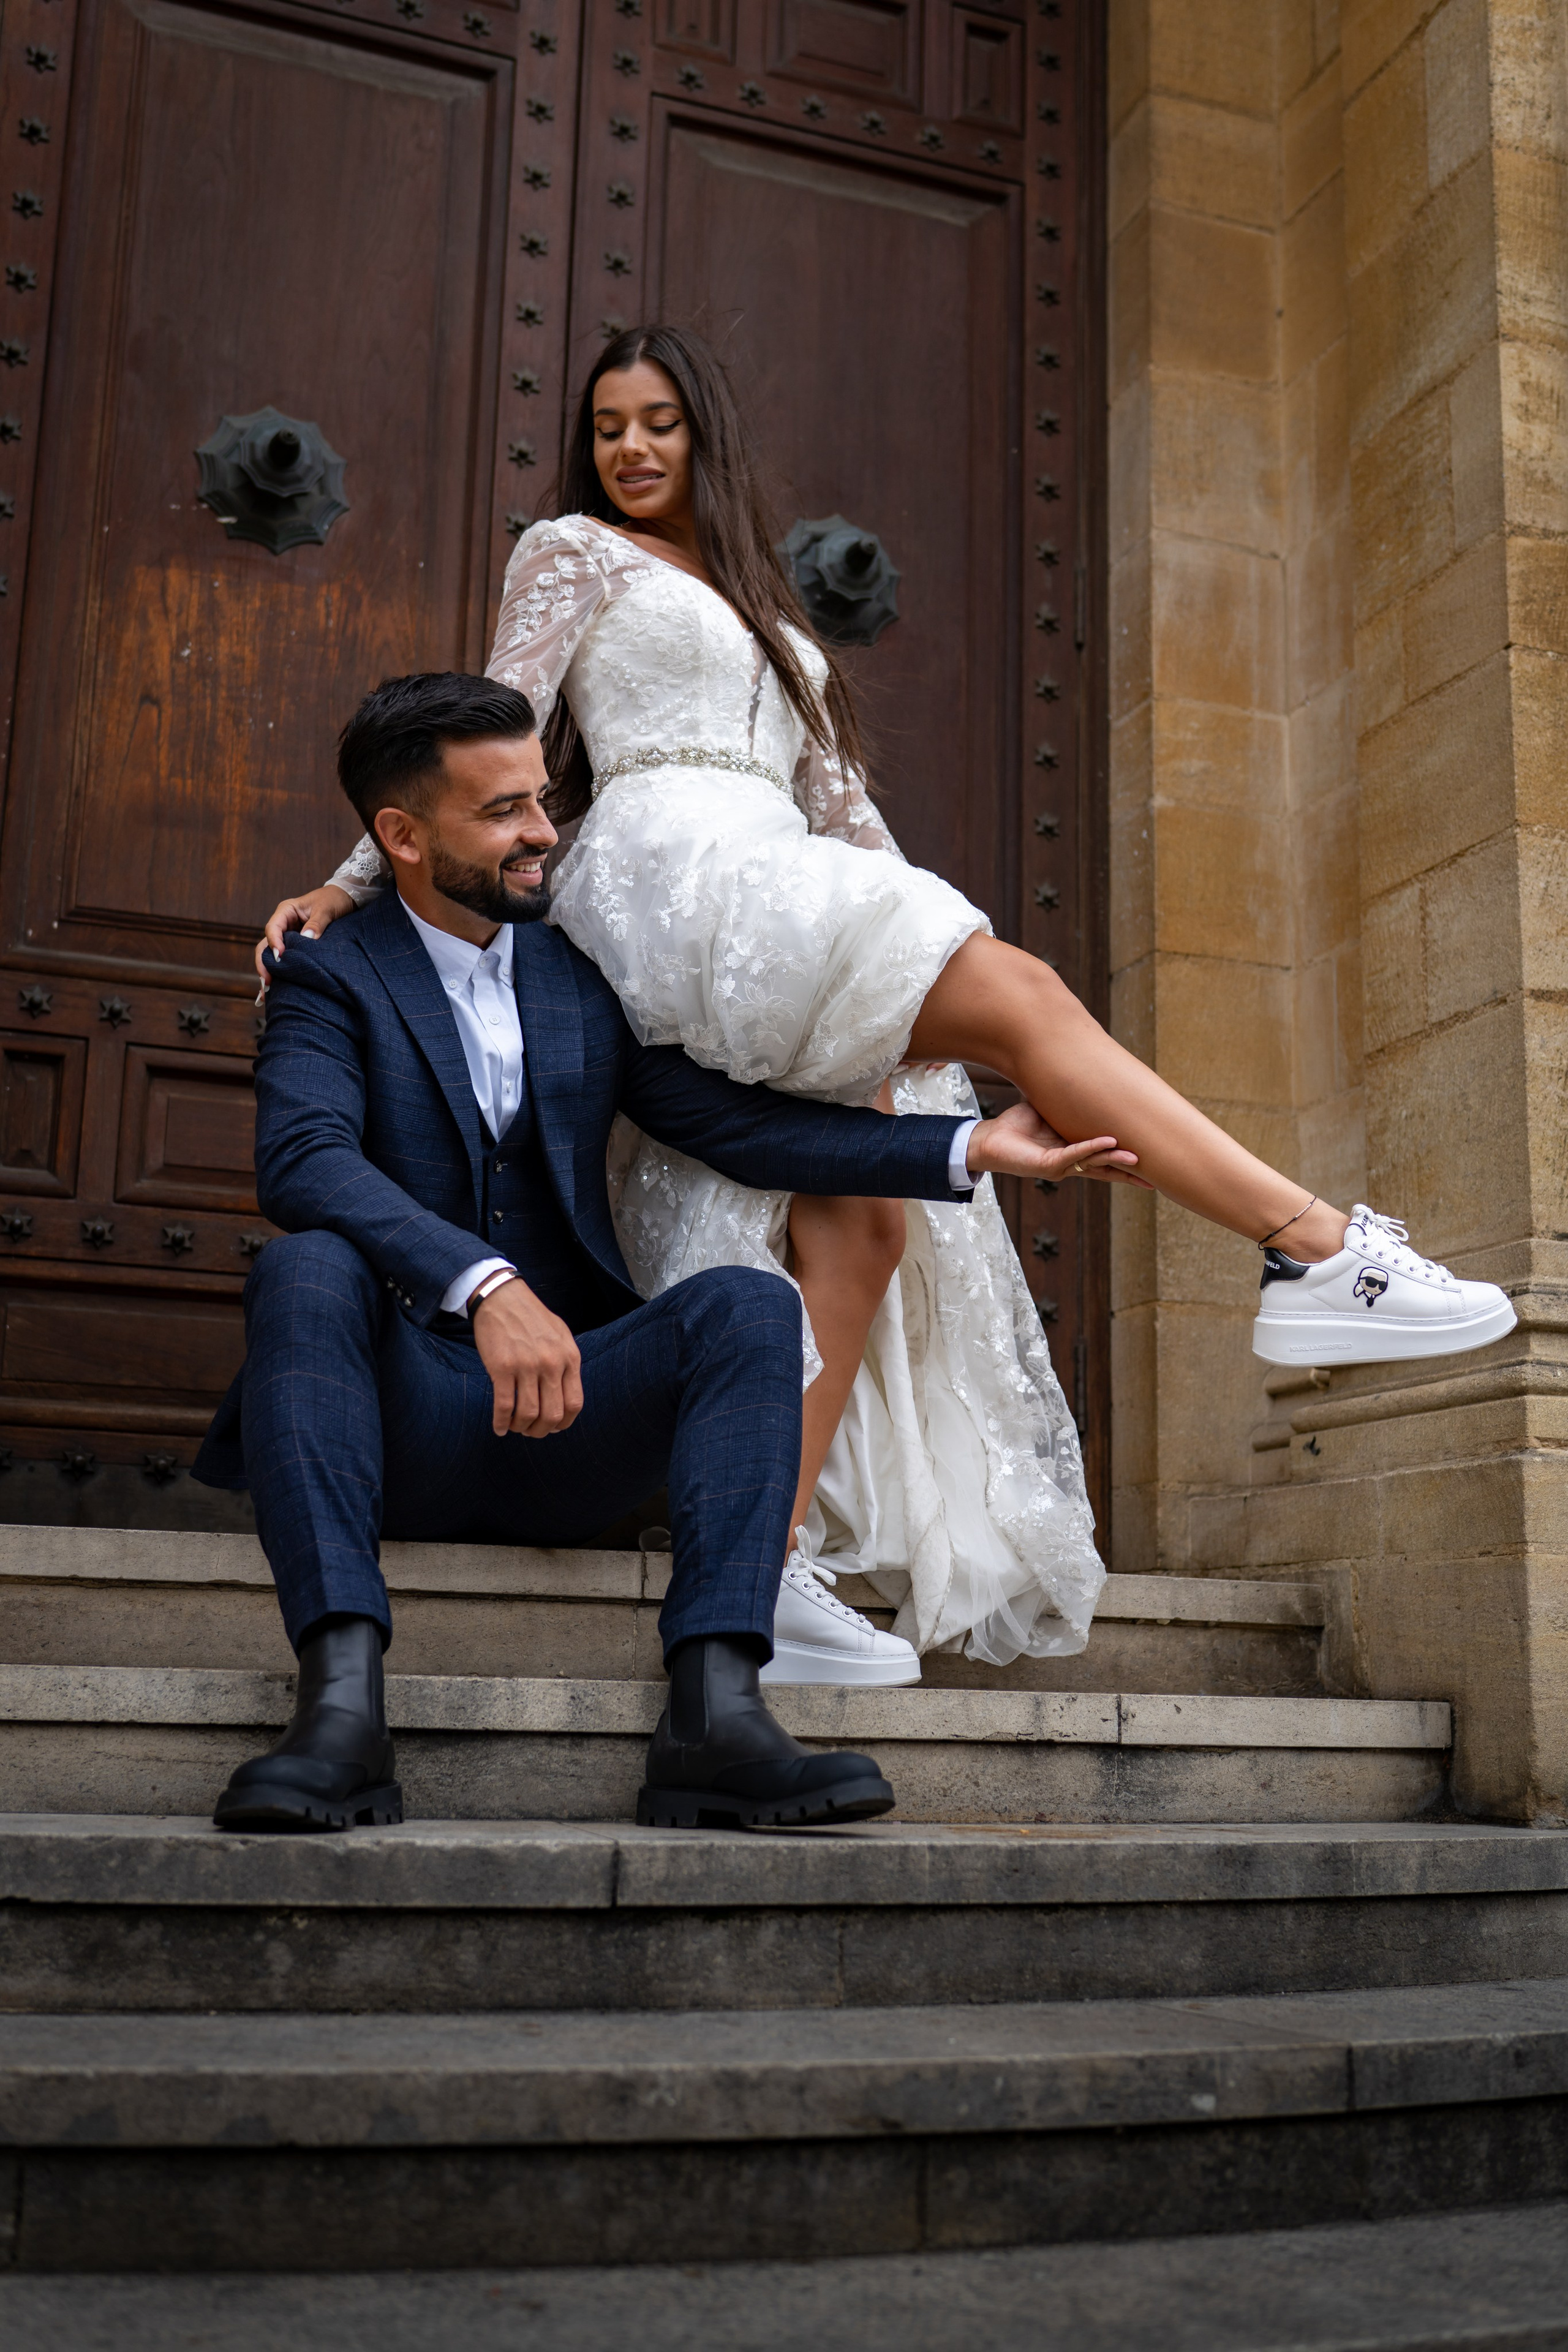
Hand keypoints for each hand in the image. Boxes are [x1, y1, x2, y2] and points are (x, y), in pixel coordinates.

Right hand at [254, 885, 355, 987]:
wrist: (345, 898)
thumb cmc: (333, 899)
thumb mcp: (326, 910)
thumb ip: (316, 924)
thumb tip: (306, 939)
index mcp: (286, 911)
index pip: (273, 928)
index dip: (274, 943)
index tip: (279, 956)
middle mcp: (283, 924)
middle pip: (266, 944)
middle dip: (264, 963)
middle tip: (267, 982)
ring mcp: (288, 935)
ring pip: (272, 954)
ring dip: (269, 971)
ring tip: (267, 992)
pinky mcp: (296, 945)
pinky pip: (285, 958)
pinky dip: (281, 972)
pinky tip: (277, 988)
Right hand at [471, 1275, 583, 1437]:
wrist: (502, 1297)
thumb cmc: (531, 1318)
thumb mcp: (561, 1336)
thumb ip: (566, 1364)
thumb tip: (564, 1398)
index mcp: (569, 1357)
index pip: (574, 1404)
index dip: (564, 1423)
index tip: (553, 1426)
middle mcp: (551, 1363)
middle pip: (552, 1414)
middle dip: (541, 1430)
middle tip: (531, 1431)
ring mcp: (527, 1365)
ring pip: (528, 1414)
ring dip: (521, 1428)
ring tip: (515, 1427)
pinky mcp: (502, 1367)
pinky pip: (504, 1406)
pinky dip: (501, 1423)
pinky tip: (499, 1427)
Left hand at [966, 1102, 1151, 1188]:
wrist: (989, 1139)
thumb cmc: (1018, 1125)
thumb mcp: (1050, 1108)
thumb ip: (1068, 1099)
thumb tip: (1084, 1074)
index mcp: (1074, 1152)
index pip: (1105, 1158)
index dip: (1126, 1161)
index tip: (1149, 1164)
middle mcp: (1071, 1163)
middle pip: (1106, 1169)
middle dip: (1129, 1172)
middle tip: (1155, 1176)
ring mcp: (1060, 1166)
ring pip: (1094, 1164)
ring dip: (1115, 1160)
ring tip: (1136, 1157)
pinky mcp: (1047, 1166)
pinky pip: (1074, 1155)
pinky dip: (1092, 1147)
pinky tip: (1109, 1143)